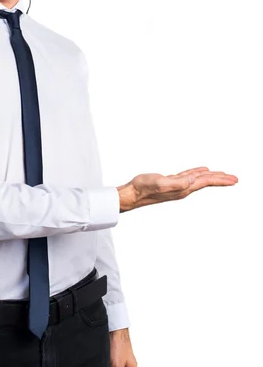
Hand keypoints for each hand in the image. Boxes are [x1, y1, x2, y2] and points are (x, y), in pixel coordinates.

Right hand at [118, 166, 237, 211]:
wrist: (132, 194)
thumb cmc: (143, 188)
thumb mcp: (160, 183)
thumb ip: (176, 183)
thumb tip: (191, 181)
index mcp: (183, 188)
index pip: (206, 182)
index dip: (220, 180)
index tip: (234, 180)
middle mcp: (183, 188)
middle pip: (206, 182)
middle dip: (221, 180)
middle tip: (235, 179)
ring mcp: (177, 186)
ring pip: (199, 180)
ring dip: (211, 177)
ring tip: (223, 175)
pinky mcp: (171, 182)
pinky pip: (189, 177)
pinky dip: (197, 173)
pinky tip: (200, 172)